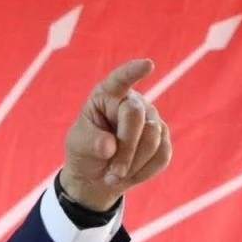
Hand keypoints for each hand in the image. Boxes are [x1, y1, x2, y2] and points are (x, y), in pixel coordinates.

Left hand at [61, 58, 172, 210]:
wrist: (98, 176)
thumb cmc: (85, 151)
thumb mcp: (78, 146)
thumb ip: (89, 142)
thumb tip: (109, 146)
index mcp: (107, 95)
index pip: (120, 79)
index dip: (133, 72)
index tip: (147, 65)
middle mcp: (134, 102)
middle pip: (136, 117)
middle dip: (124, 149)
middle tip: (110, 174)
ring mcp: (152, 120)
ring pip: (152, 139)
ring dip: (131, 165)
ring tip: (113, 175)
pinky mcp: (164, 139)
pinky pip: (162, 156)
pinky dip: (143, 172)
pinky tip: (129, 175)